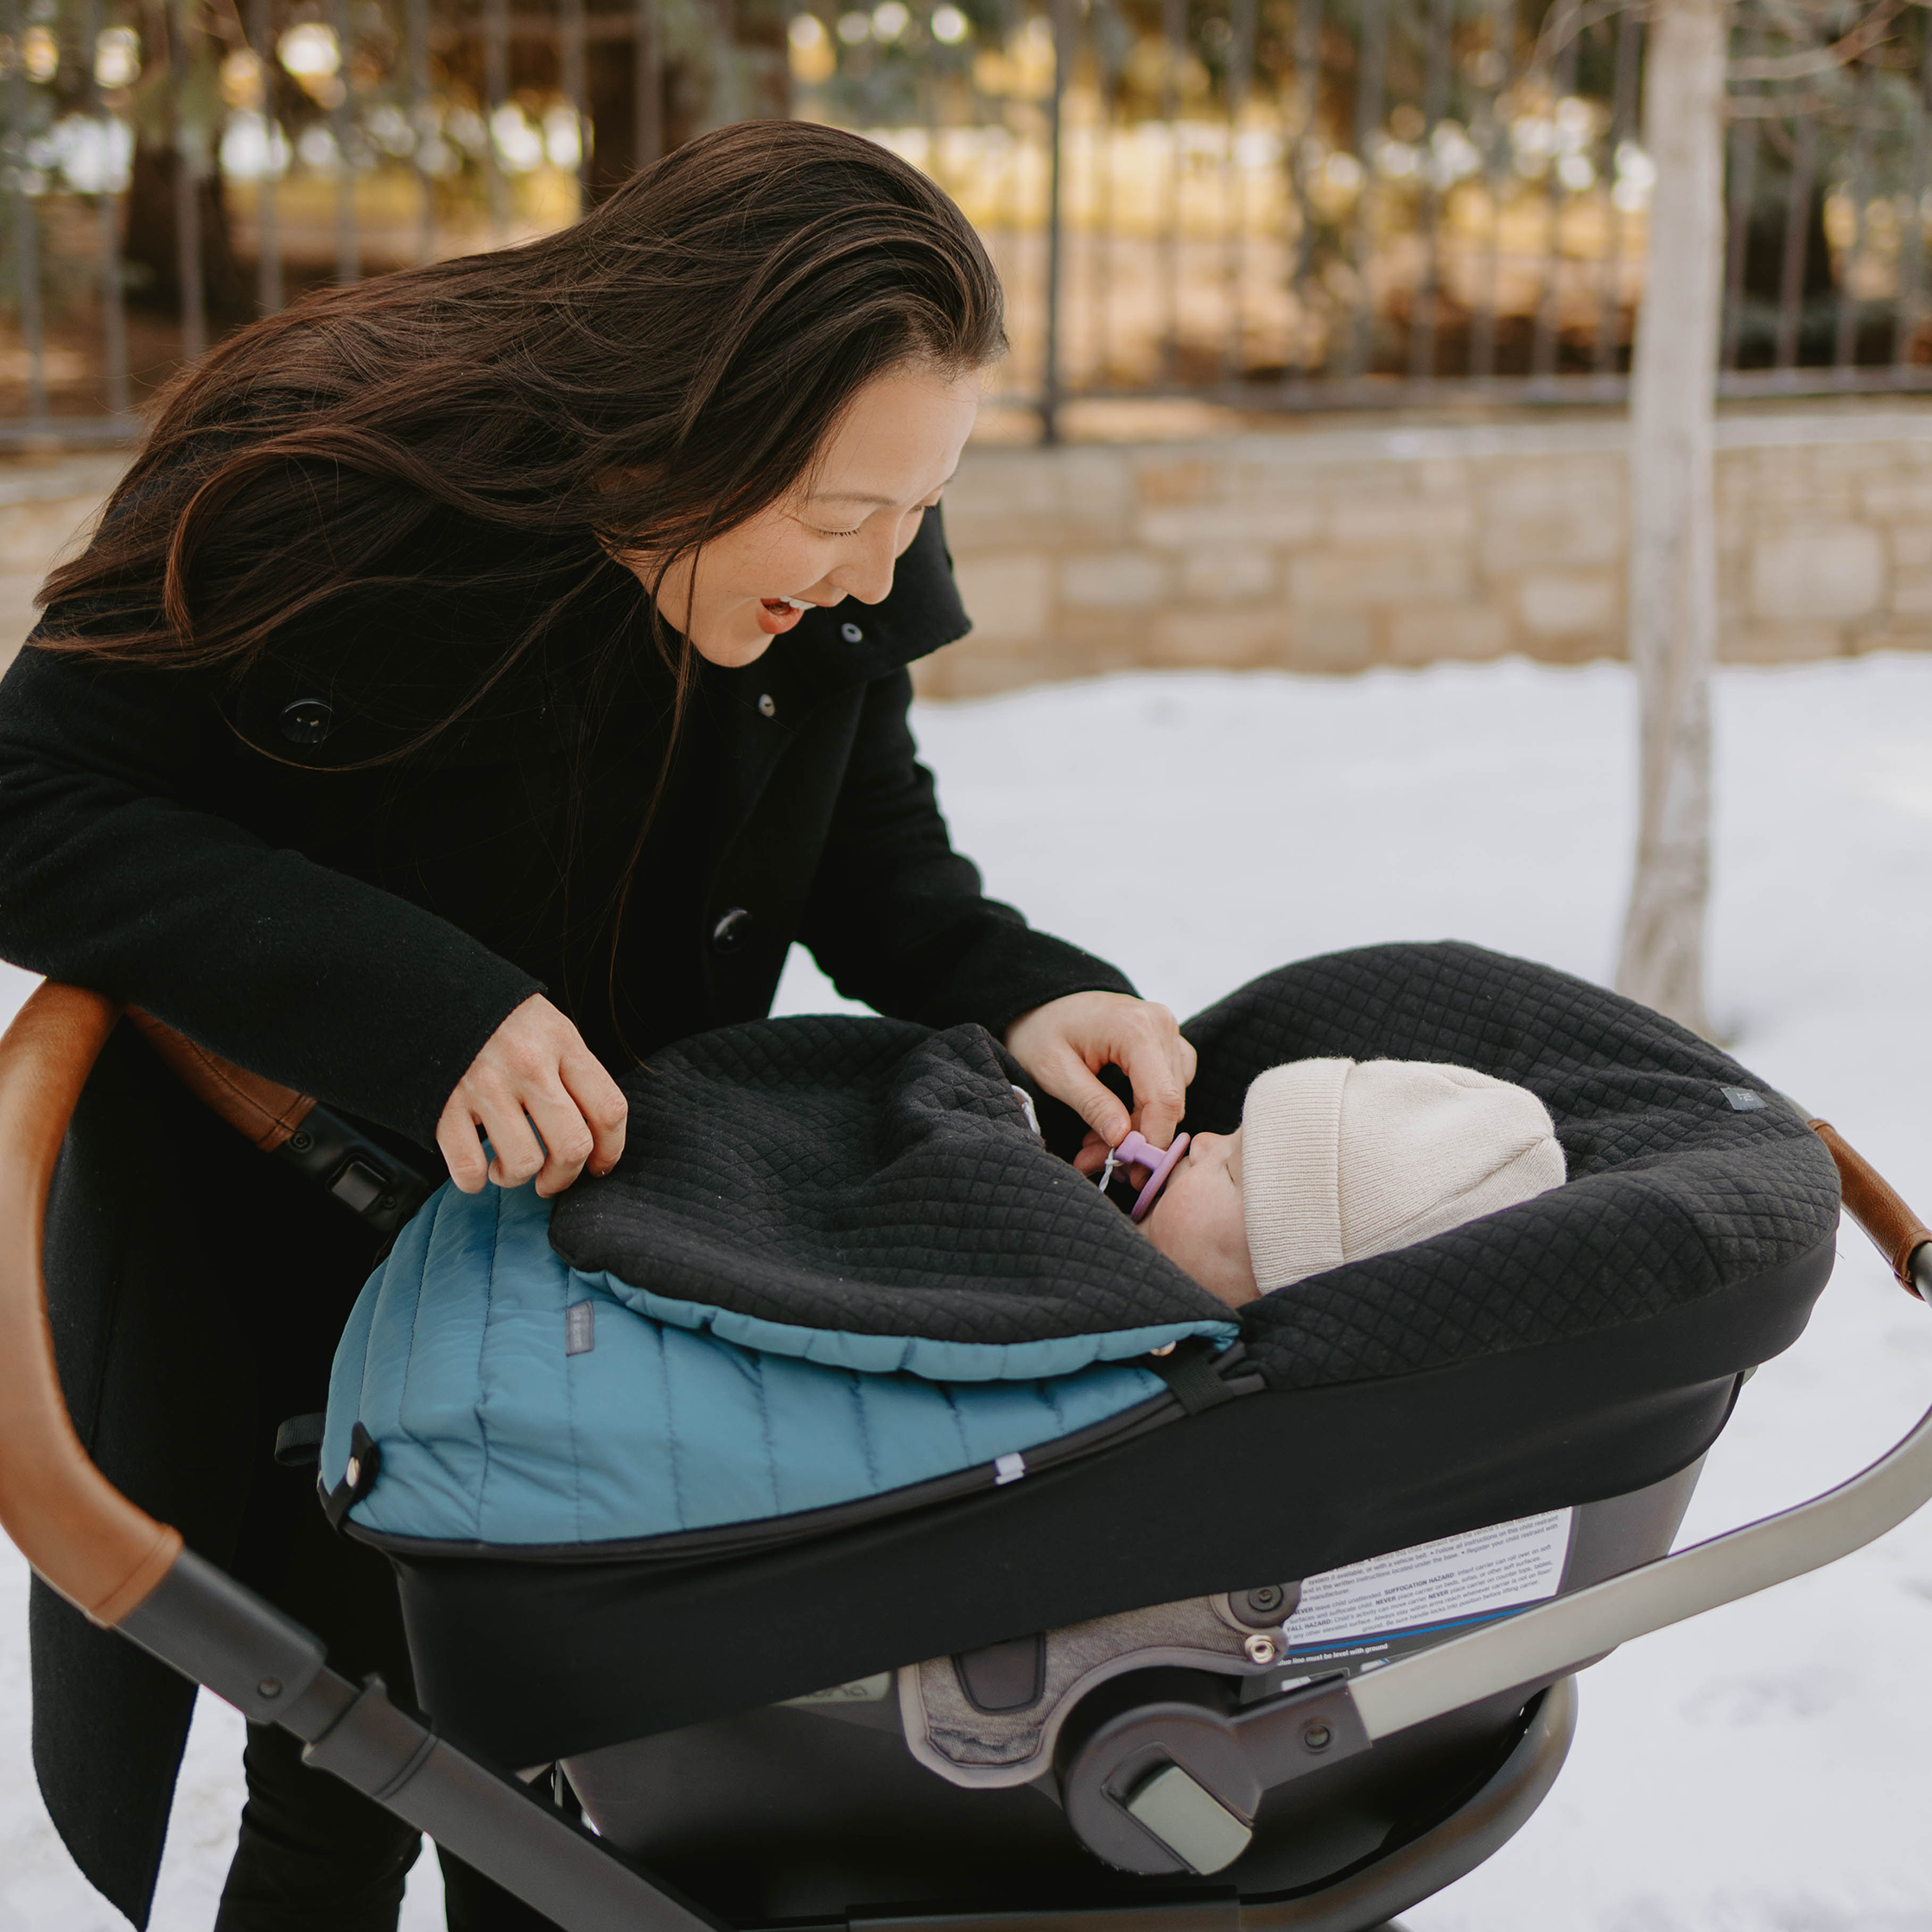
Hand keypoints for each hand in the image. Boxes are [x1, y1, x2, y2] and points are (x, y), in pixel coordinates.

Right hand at [435, 994, 627, 1196]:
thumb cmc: (499, 1018)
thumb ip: (572, 1070)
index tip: (598, 1165)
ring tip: (506, 1165)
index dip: (610, 1150)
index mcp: (562, 1043)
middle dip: (564, 1176)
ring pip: (524, 1163)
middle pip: (572, 1145)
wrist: (431, 992)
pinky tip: (477, 1168)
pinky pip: (469, 1167)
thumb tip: (595, 1132)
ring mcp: (485, 1085)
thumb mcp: (549, 1026)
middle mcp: (529, 1064)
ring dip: (516, 1177)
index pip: (609, 1109)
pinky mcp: (444, 1104)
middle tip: (552, 1179)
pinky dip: (474, 1181)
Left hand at [1004, 991, 1196, 1175]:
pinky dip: (1144, 1111)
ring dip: (1138, 1129)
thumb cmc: (1040, 1031)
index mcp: (1135, 1028)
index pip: (1163, 1098)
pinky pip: (1169, 1085)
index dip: (1153, 1141)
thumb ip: (1091, 1104)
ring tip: (1095, 1143)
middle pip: (1169, 1101)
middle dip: (1137, 1140)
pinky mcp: (1165, 1041)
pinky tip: (1113, 1120)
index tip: (1134, 1174)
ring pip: (1171, 1098)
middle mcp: (1161, 1025)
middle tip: (1097, 1161)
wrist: (1043, 1002)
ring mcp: (1167, 1031)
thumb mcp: (1054, 1070)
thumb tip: (1123, 1139)